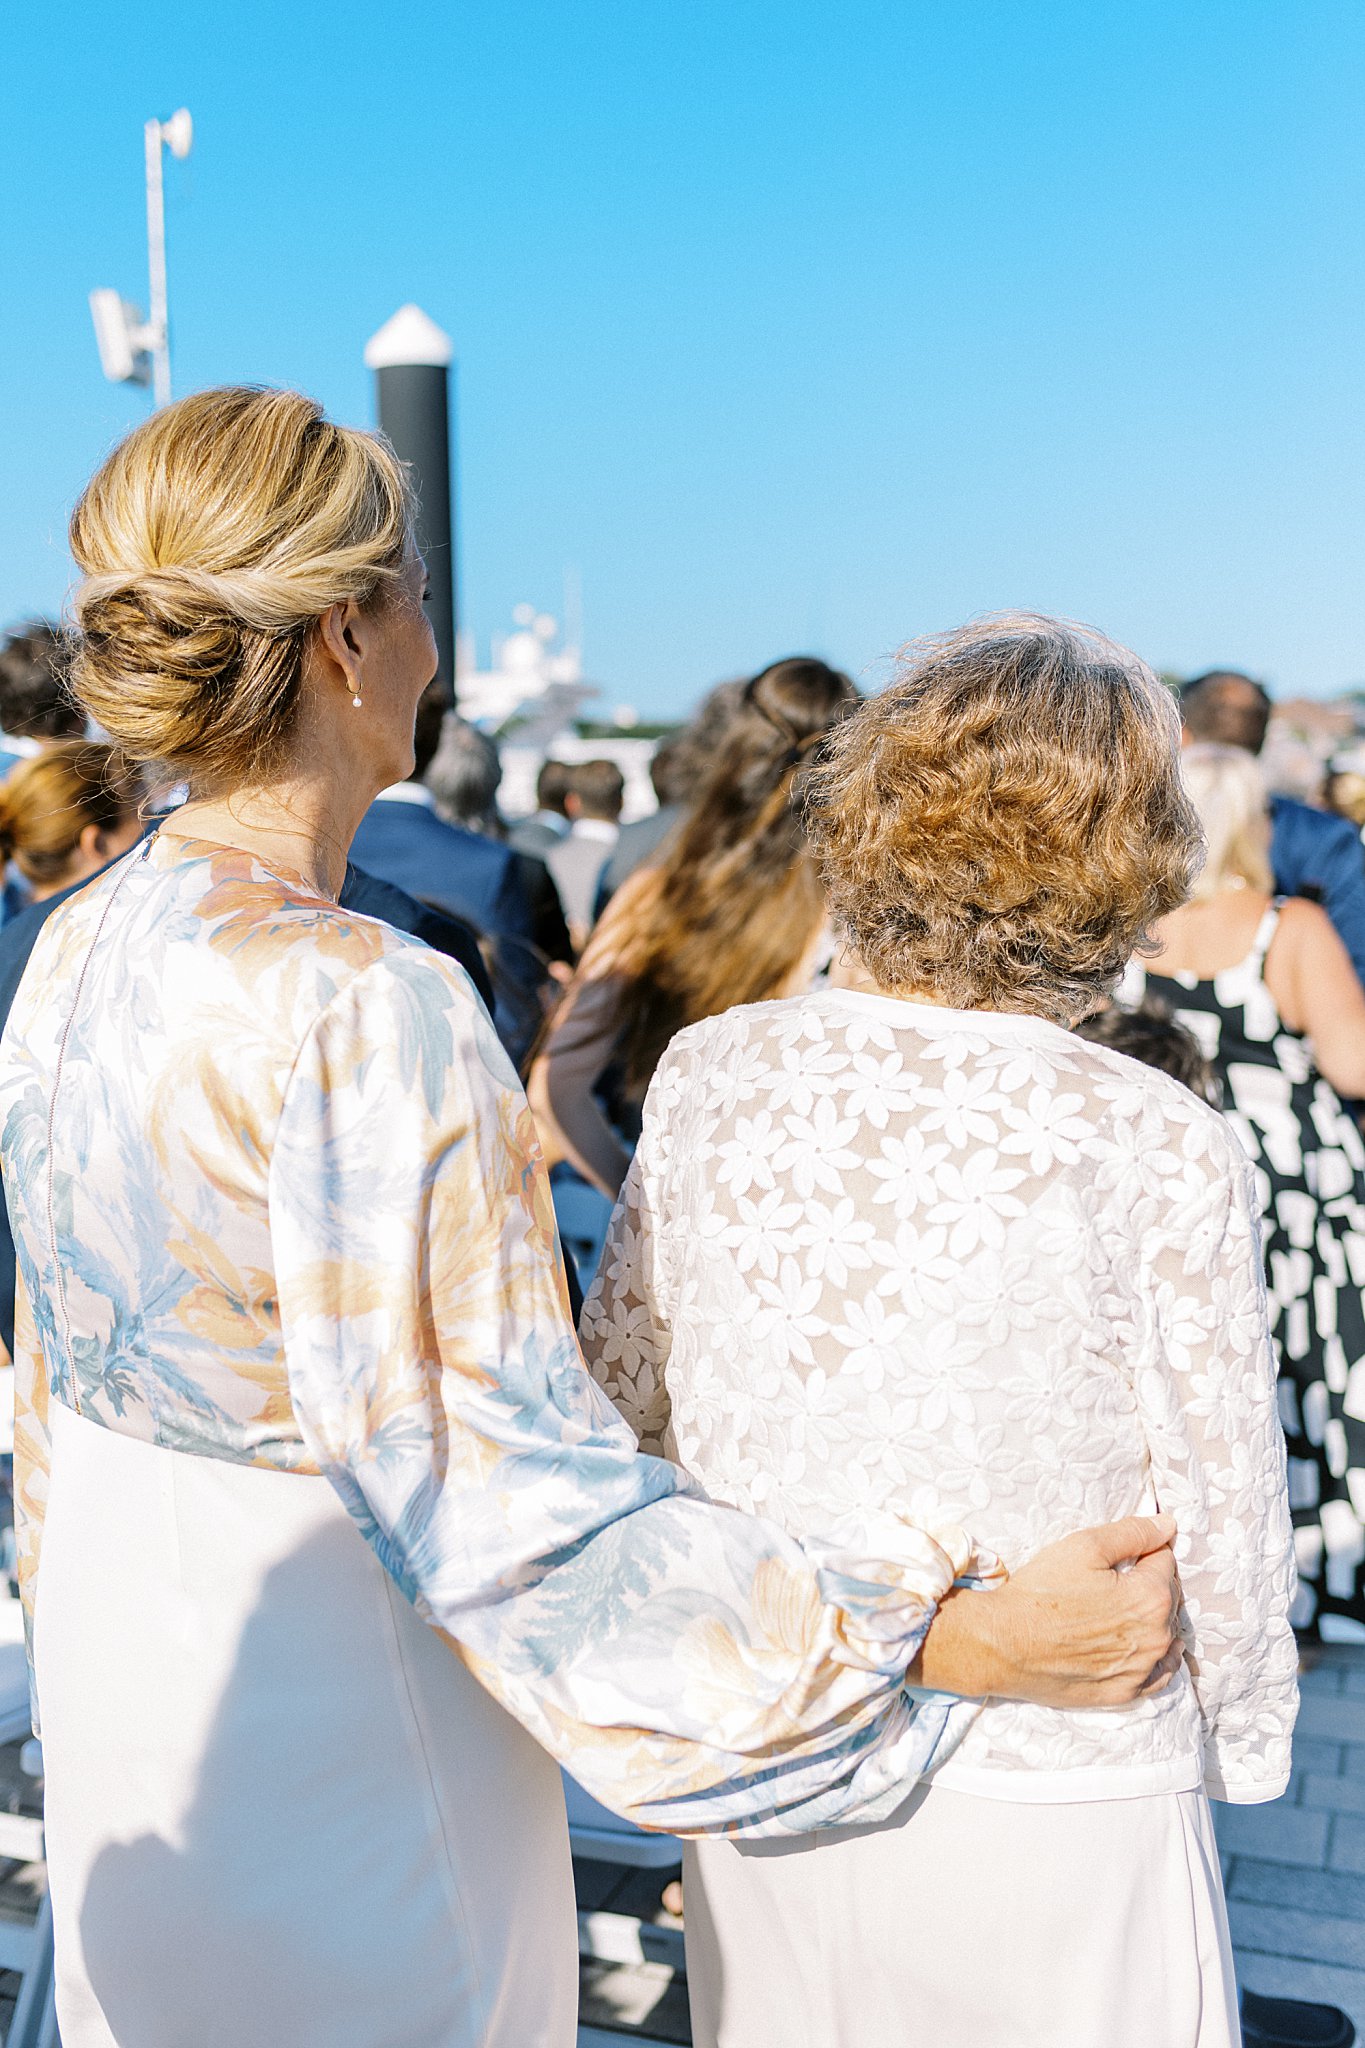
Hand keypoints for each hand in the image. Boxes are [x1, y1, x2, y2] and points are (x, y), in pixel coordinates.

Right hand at [912, 1514, 1182, 1708]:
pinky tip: (1140, 1647)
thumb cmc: (1042, 1592)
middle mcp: (1156, 1638)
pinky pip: (1157, 1675)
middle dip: (1151, 1584)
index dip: (1144, 1551)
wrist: (1005, 1644)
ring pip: (1165, 1636)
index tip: (1122, 1554)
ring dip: (1153, 1620)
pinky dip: (1155, 1659)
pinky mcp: (1125, 1694)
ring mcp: (1142, 1671)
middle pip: (1169, 1599)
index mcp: (1151, 1598)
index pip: (1165, 1562)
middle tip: (1116, 1579)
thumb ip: (1132, 1533)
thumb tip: (1168, 1525)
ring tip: (1122, 1611)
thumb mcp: (1084, 1546)